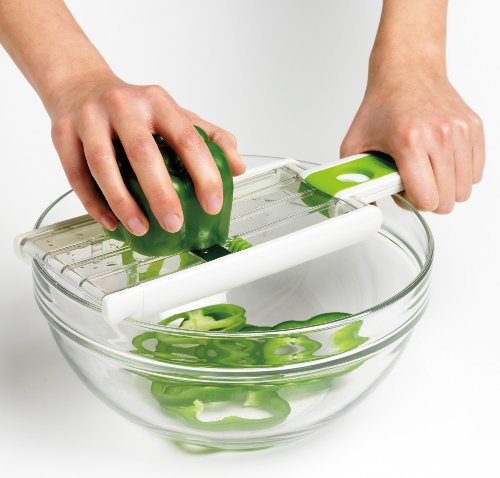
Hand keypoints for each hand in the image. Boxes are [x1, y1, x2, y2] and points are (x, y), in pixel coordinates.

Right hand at [48, 74, 244, 233]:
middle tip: (175, 223)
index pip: (188, 138)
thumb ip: (208, 137)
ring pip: (104, 166)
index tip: (212, 204)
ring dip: (123, 203)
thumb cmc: (133, 107)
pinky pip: (77, 175)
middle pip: (143, 153)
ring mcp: (89, 118)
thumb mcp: (173, 113)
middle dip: (161, 194)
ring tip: (141, 228)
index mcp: (158, 101)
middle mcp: (123, 105)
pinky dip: (94, 203)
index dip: (204, 174)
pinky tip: (111, 222)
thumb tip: (237, 167)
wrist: (80, 84)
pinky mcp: (62, 133)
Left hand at [340, 71, 483, 213]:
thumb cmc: (382, 106)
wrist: (407, 71)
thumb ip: (354, 179)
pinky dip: (459, 175)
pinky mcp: (473, 128)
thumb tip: (360, 206)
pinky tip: (440, 163)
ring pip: (463, 189)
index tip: (404, 192)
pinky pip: (476, 172)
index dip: (413, 203)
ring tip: (426, 172)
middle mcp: (439, 135)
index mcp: (409, 142)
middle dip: (428, 199)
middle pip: (446, 200)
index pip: (426, 199)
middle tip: (414, 183)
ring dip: (444, 188)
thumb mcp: (354, 144)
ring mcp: (460, 131)